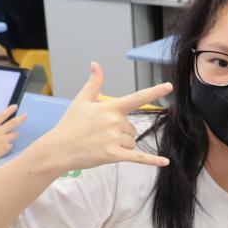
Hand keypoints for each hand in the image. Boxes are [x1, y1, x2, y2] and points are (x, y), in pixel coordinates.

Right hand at [0, 104, 24, 169]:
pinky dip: (9, 144)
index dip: (9, 110)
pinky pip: (11, 145)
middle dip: (21, 119)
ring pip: (14, 135)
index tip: (15, 106)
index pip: (2, 115)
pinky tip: (6, 145)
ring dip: (15, 133)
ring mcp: (3, 140)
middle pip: (13, 123)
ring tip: (15, 133)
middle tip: (26, 115)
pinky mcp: (5, 149)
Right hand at [30, 63, 171, 172]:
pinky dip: (153, 161)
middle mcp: (115, 121)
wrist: (59, 148)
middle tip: (100, 135)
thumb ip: (93, 84)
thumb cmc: (70, 124)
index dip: (154, 92)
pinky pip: (138, 158)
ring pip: (132, 142)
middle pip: (132, 128)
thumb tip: (95, 64)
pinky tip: (165, 162)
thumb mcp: (81, 101)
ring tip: (101, 145)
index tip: (169, 87)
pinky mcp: (114, 155)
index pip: (136, 98)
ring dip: (122, 145)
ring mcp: (115, 139)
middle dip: (121, 132)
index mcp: (110, 107)